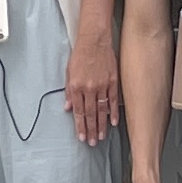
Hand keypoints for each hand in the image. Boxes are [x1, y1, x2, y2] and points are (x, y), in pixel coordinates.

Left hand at [63, 27, 120, 147]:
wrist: (94, 39)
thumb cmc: (80, 54)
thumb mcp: (68, 72)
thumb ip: (68, 91)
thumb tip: (67, 107)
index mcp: (76, 86)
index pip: (78, 111)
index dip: (80, 126)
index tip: (82, 137)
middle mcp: (89, 88)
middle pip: (90, 114)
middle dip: (91, 130)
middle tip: (92, 142)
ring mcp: (102, 85)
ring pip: (102, 110)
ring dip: (102, 125)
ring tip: (102, 137)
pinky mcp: (113, 81)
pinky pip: (113, 100)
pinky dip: (113, 112)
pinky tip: (113, 123)